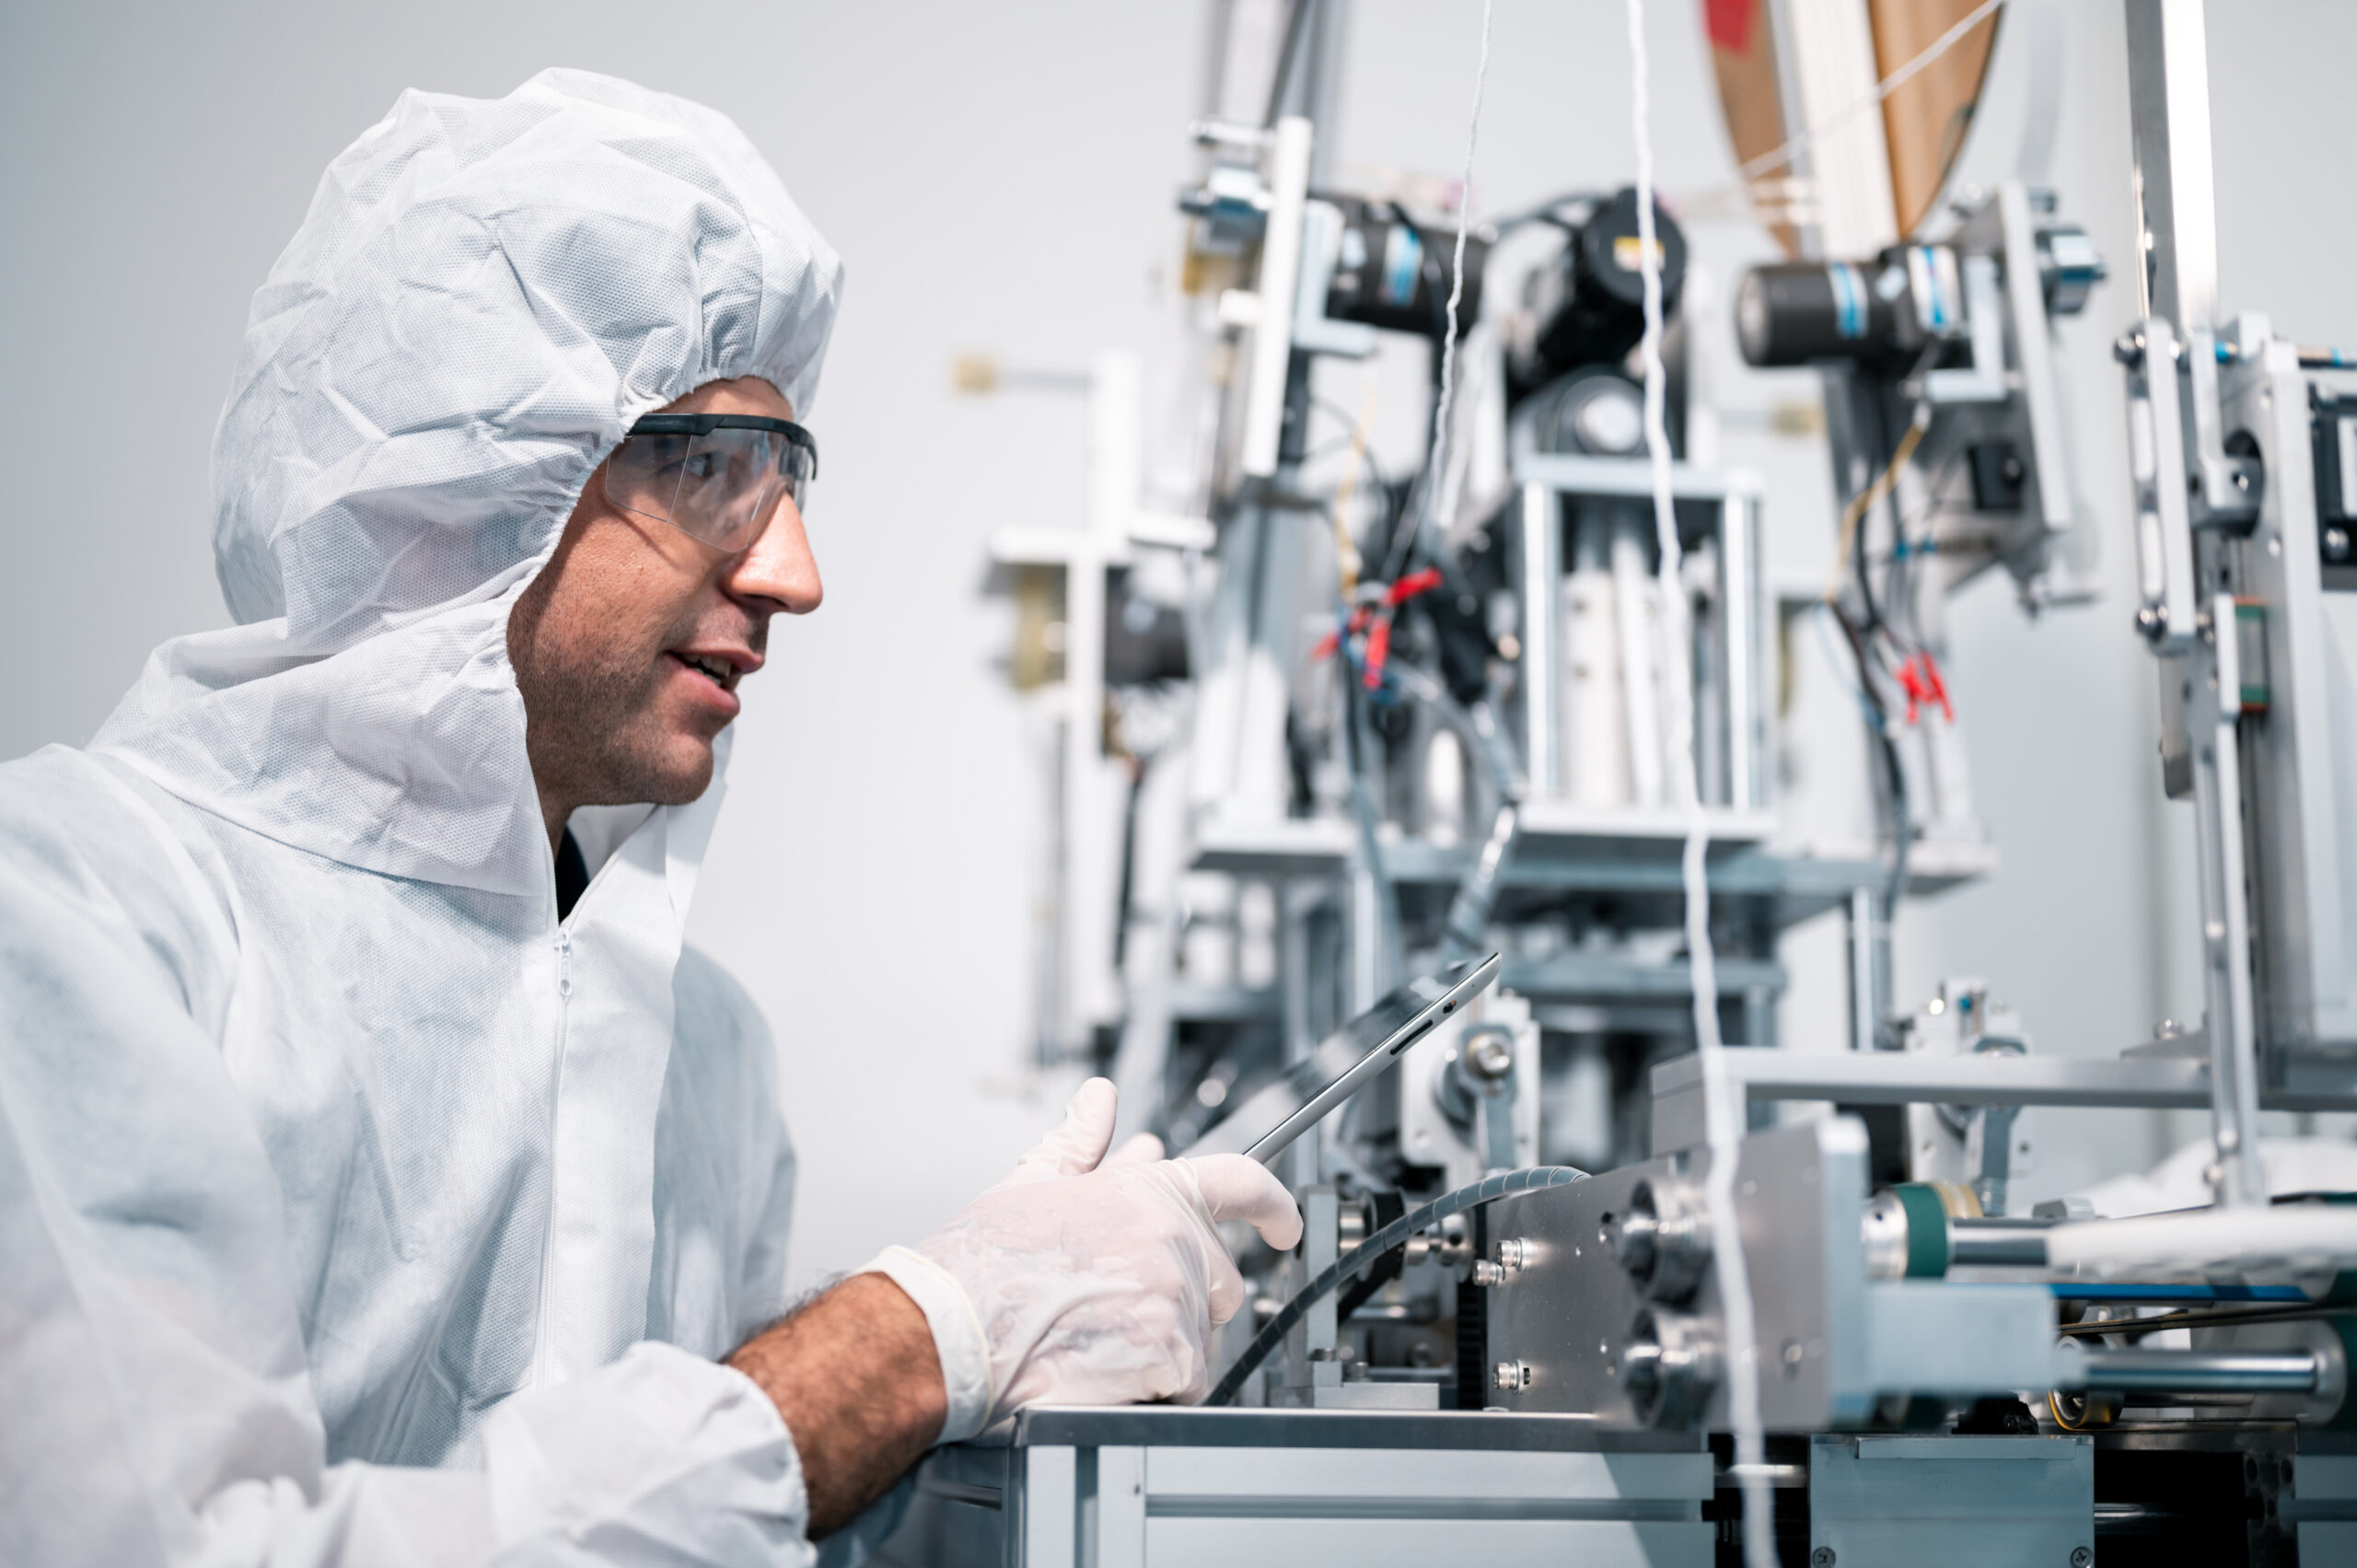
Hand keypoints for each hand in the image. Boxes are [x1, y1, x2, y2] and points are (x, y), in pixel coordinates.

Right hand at [909, 1078, 1299, 1429]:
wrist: (951, 1328)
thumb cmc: (983, 1264)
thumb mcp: (1029, 1185)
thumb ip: (1077, 1141)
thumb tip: (1098, 1099)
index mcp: (1145, 1189)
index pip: (1241, 1182)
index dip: (1273, 1206)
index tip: (1283, 1226)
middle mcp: (1170, 1235)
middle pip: (1224, 1279)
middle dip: (1190, 1298)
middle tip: (1127, 1311)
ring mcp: (1174, 1294)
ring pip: (1204, 1334)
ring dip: (1166, 1346)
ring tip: (1099, 1340)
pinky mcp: (1169, 1350)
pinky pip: (1188, 1379)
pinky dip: (1156, 1383)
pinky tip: (1107, 1370)